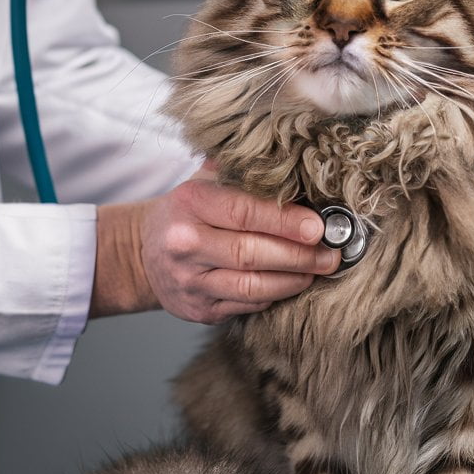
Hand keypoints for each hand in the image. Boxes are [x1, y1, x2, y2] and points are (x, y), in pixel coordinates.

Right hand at [90, 173, 340, 323]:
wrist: (143, 252)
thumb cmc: (188, 212)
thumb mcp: (205, 181)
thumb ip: (243, 173)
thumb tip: (297, 165)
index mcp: (189, 203)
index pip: (244, 212)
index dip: (285, 221)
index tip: (317, 226)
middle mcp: (185, 243)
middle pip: (252, 253)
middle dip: (299, 255)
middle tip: (330, 254)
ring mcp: (190, 280)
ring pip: (252, 286)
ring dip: (292, 280)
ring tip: (317, 270)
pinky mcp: (199, 308)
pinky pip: (246, 305)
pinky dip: (275, 296)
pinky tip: (292, 284)